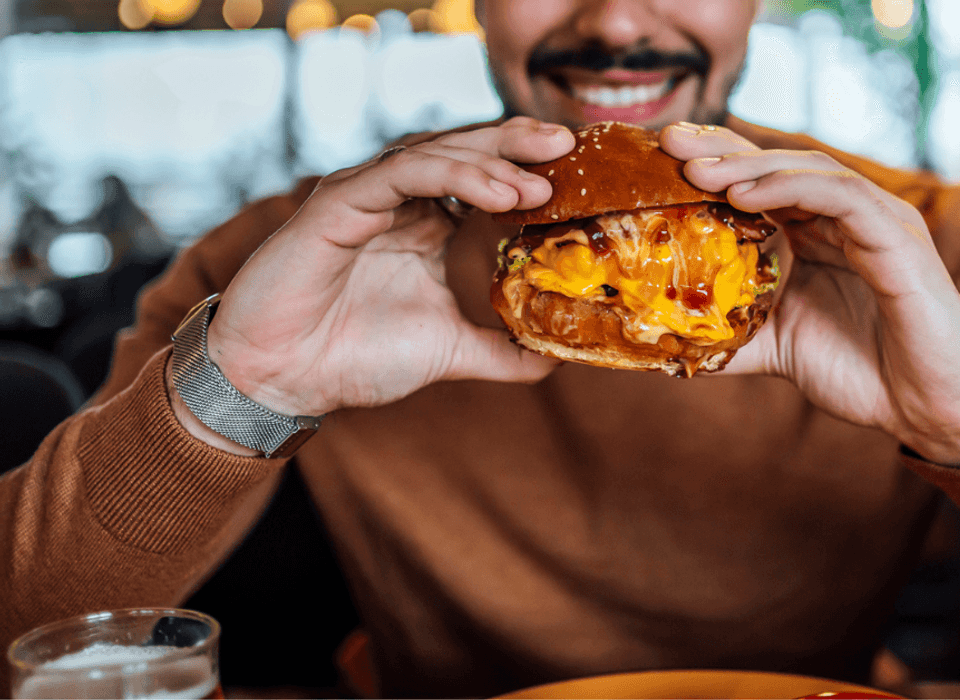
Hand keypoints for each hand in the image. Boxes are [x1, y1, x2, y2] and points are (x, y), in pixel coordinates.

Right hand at [200, 117, 574, 419]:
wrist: (283, 379)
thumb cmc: (353, 356)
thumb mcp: (450, 352)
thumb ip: (502, 351)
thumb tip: (556, 359)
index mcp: (424, 224)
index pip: (484, 177)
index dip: (529, 167)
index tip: (581, 173)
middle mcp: (398, 201)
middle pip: (467, 151)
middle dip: (518, 143)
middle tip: (569, 145)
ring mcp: (367, 195)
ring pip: (437, 154)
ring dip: (493, 161)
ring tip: (541, 179)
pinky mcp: (338, 203)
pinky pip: (401, 174)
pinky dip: (453, 175)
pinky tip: (498, 191)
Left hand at [662, 123, 959, 465]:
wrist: (928, 410)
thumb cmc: (864, 373)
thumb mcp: (777, 349)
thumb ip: (732, 337)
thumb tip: (667, 343)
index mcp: (818, 235)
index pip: (762, 184)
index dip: (713, 166)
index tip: (660, 159)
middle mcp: (847, 218)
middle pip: (779, 166)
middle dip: (722, 150)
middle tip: (669, 143)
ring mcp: (877, 223)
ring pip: (808, 171)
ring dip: (749, 166)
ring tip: (698, 171)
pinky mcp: (900, 239)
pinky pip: (843, 197)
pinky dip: (792, 188)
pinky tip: (745, 195)